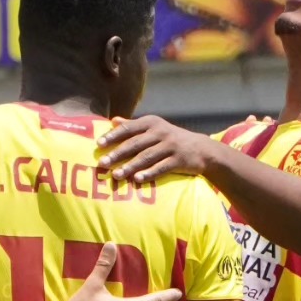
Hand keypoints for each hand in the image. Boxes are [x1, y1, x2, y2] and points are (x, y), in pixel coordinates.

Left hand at [97, 116, 216, 182]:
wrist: (201, 149)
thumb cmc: (171, 139)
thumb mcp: (154, 128)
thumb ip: (133, 125)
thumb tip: (113, 120)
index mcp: (152, 123)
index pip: (129, 128)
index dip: (113, 136)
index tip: (99, 144)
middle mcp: (161, 132)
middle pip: (135, 144)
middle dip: (117, 154)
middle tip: (102, 163)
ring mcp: (171, 146)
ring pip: (147, 157)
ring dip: (130, 166)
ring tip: (116, 175)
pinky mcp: (179, 160)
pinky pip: (161, 168)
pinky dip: (149, 173)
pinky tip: (138, 180)